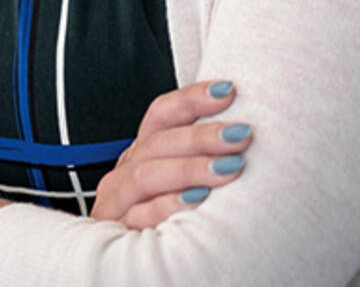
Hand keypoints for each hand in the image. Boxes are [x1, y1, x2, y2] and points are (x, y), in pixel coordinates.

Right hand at [90, 80, 251, 229]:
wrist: (125, 271)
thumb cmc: (161, 221)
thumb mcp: (174, 184)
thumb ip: (197, 160)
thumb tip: (244, 134)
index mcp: (141, 152)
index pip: (162, 113)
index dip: (193, 99)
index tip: (229, 91)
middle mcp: (125, 171)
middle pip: (158, 142)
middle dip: (201, 136)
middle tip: (240, 135)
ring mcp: (117, 202)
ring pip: (146, 174)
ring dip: (188, 168)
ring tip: (226, 168)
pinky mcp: (115, 234)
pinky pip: (139, 216)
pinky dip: (167, 207)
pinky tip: (195, 203)